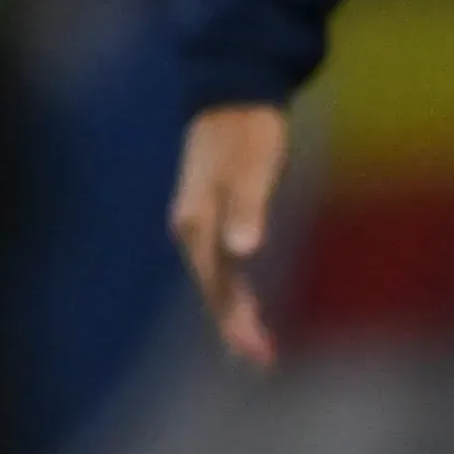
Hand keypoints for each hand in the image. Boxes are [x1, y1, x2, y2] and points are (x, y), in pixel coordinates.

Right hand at [169, 102, 293, 368]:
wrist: (232, 92)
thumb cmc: (247, 130)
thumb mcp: (251, 166)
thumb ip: (246, 207)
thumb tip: (242, 250)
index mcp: (198, 223)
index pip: (217, 285)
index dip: (235, 321)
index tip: (256, 351)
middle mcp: (192, 230)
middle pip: (212, 289)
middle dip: (234, 327)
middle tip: (260, 361)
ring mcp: (198, 223)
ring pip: (214, 280)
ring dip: (232, 314)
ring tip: (255, 347)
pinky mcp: (210, 217)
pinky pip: (219, 266)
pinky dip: (232, 291)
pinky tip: (243, 303)